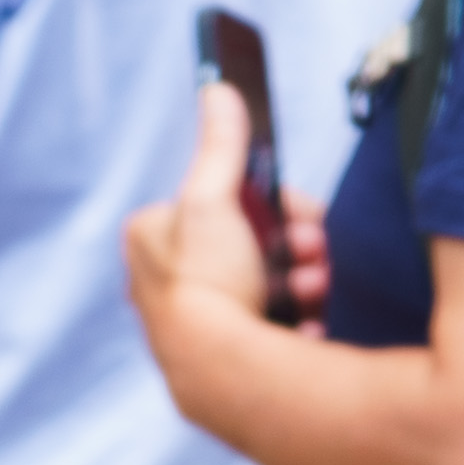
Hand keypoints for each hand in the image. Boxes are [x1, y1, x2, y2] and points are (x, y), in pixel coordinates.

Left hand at [124, 80, 325, 365]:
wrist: (220, 375)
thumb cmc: (205, 286)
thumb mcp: (211, 201)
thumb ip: (219, 145)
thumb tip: (218, 89)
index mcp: (151, 242)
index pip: (220, 200)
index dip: (267, 202)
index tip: (294, 208)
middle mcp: (166, 282)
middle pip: (249, 239)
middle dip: (292, 240)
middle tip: (310, 246)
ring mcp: (198, 322)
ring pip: (267, 279)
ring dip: (302, 275)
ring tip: (311, 288)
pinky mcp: (225, 357)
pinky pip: (273, 323)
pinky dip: (298, 315)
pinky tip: (308, 322)